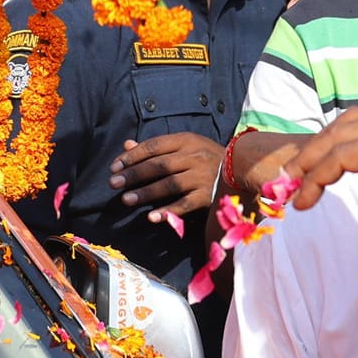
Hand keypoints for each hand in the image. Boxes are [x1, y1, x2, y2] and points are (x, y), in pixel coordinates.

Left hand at [109, 133, 225, 220]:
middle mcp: (194, 156)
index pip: (154, 146)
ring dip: (146, 192)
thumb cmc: (207, 157)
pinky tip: (152, 217)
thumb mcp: (185, 146)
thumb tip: (126, 145)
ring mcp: (202, 176)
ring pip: (169, 184)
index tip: (114, 167)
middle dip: (134, 174)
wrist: (243, 168)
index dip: (132, 156)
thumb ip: (156, 147)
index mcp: (187, 140)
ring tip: (126, 200)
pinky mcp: (208, 196)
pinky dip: (168, 211)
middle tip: (114, 183)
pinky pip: (185, 204)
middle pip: (159, 165)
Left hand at [283, 108, 357, 256]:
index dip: (341, 146)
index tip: (319, 171)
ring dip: (309, 161)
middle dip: (318, 147)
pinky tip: (305, 197)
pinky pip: (339, 158)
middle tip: (294, 172)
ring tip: (290, 186)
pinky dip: (316, 175)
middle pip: (348, 124)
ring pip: (338, 137)